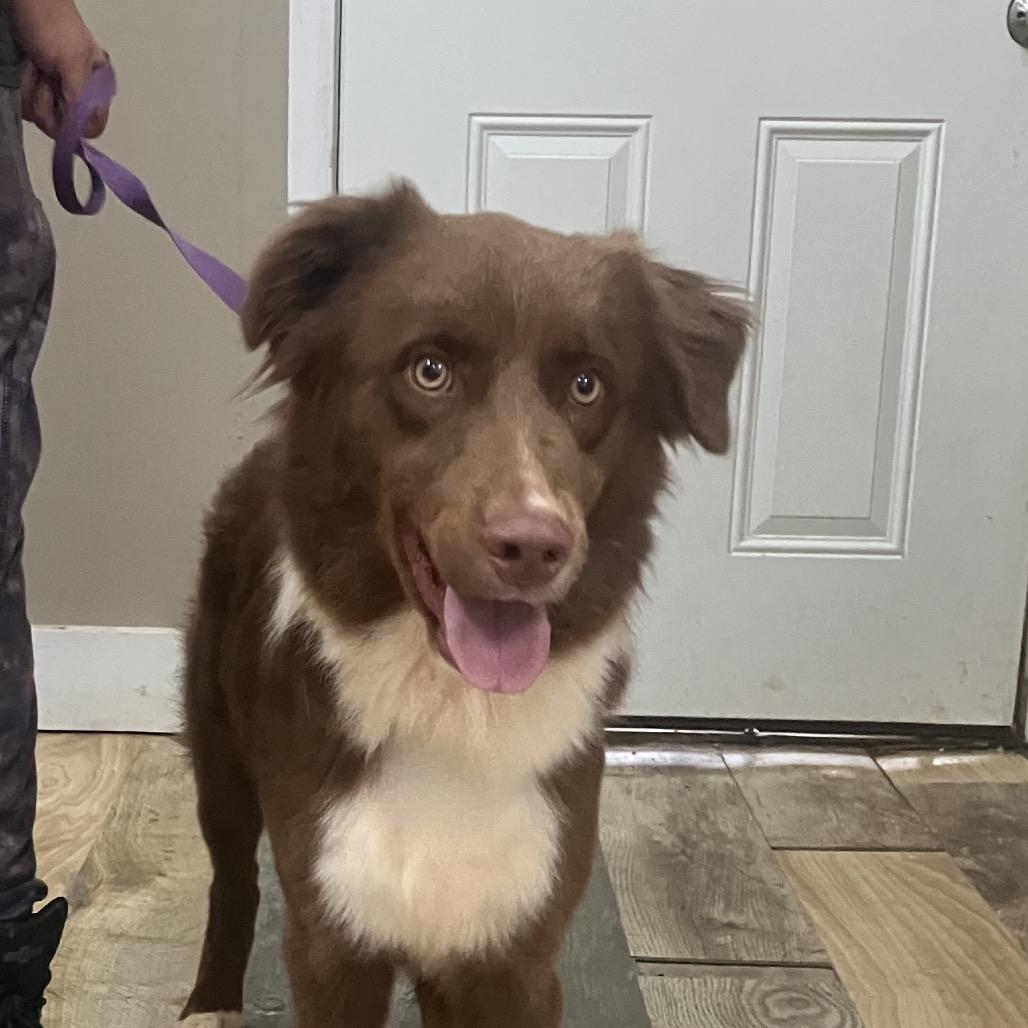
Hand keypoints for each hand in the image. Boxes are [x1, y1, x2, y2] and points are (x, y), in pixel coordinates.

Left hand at [10, 0, 108, 137]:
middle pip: (63, 124)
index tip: (61, 110)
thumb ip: (81, 99)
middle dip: (49, 102)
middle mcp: (77, 91)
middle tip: (47, 76)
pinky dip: (23, 88)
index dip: (74, 125)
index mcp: (97, 86)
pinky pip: (29, 105)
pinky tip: (26, 68)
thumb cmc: (49, 19)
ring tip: (36, 66)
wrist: (23, 0)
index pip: (91, 126)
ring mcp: (54, 90)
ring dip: (34, 91)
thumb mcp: (72, 61)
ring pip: (43, 115)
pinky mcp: (34, 88)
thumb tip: (82, 129)